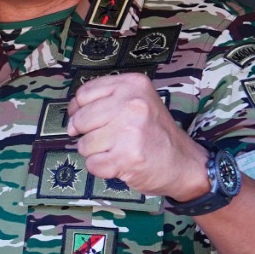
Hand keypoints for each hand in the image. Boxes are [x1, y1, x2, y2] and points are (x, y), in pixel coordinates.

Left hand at [70, 74, 211, 202]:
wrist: (183, 163)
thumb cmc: (154, 134)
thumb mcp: (137, 102)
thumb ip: (105, 101)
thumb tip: (70, 118)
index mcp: (133, 84)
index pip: (83, 94)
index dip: (79, 110)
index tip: (89, 121)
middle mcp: (132, 103)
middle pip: (80, 120)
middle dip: (87, 135)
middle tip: (109, 140)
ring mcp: (129, 130)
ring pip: (84, 144)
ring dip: (96, 153)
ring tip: (118, 151)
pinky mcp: (126, 156)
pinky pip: (92, 164)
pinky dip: (102, 168)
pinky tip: (120, 163)